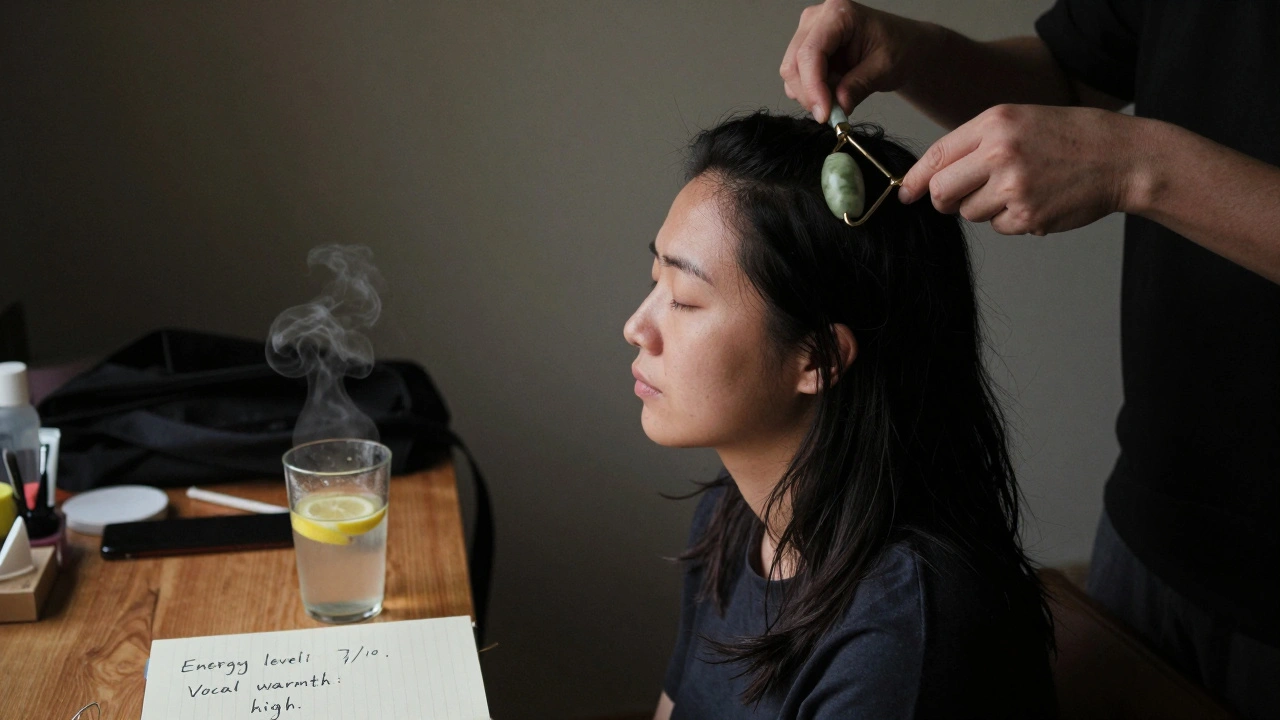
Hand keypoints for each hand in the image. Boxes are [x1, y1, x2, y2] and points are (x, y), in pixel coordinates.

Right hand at [780, 0, 927, 122]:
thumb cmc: (898, 47)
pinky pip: (796, 78)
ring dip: (810, 95)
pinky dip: (811, 93)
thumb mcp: (885, 68)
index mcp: (839, 13)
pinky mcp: (806, 48)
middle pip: (794, 64)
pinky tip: (833, 91)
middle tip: (831, 114)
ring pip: (792, 73)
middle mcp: (817, 18)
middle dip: (810, 94)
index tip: (825, 114)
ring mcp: (808, 32)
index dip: (813, 87)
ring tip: (839, 98)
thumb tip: (837, 107)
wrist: (902, 46)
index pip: (811, 52)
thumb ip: (859, 86)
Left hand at [899, 104, 1142, 235]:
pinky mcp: (1028, 217)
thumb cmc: (1068, 138)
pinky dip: (1011, 219)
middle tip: (955, 199)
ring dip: (984, 207)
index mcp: (995, 123)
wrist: (1121, 157)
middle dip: (942, 200)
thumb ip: (975, 144)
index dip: (916, 179)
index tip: (905, 193)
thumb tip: (930, 180)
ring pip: (969, 212)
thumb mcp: (1020, 121)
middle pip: (942, 192)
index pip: (937, 155)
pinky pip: (998, 227)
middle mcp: (1000, 153)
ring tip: (1019, 187)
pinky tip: (1037, 200)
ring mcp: (1013, 188)